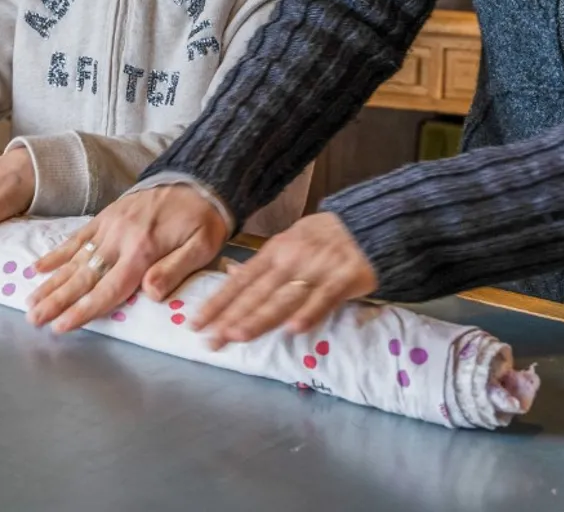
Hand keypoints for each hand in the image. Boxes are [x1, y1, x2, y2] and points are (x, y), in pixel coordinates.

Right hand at [26, 184, 229, 333]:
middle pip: (83, 276)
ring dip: (51, 282)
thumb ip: (175, 269)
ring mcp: (108, 226)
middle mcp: (118, 239)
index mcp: (142, 251)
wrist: (196, 179)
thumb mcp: (202, 245)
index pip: (108, 288)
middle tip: (33, 319)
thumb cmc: (202, 219)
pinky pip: (76, 237)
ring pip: (74, 260)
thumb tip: (150, 293)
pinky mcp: (105, 217)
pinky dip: (57, 253)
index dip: (84, 310)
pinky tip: (39, 267)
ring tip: (30, 301)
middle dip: (56, 300)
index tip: (61, 326)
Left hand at [188, 213, 376, 347]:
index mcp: (273, 252)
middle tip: (210, 340)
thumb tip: (230, 277)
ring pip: (284, 299)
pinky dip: (309, 313)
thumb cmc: (322, 238)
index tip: (197, 323)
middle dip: (231, 318)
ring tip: (237, 335)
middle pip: (256, 294)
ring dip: (260, 318)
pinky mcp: (344, 278)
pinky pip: (324, 299)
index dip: (218, 303)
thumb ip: (262, 265)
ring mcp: (316, 270)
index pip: (240, 282)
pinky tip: (294, 329)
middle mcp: (290, 261)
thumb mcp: (287, 243)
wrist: (366, 223)